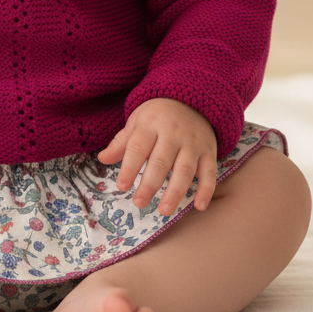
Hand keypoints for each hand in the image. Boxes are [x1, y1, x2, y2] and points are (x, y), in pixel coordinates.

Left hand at [97, 98, 217, 214]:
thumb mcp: (137, 123)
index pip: (138, 148)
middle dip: (149, 184)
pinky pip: (210, 172)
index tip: (122, 187)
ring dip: (175, 192)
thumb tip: (102, 158)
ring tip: (164, 211)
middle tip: (139, 203)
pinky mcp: (209, 151)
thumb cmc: (157, 117)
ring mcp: (193, 143)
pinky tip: (199, 207)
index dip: (129, 168)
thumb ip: (121, 143)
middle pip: (161, 161)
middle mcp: (173, 133)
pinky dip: (207, 190)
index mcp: (151, 124)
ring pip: (185, 169)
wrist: (191, 100)